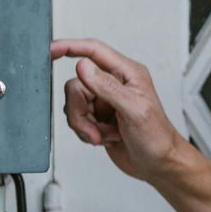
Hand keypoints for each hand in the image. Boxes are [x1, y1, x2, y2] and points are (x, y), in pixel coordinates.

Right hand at [50, 38, 186, 182]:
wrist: (157, 165)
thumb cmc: (156, 137)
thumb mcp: (134, 110)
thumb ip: (107, 87)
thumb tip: (83, 66)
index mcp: (127, 73)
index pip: (94, 51)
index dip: (71, 47)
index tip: (52, 49)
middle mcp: (115, 84)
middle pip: (77, 85)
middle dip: (79, 110)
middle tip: (94, 128)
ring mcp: (105, 101)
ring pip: (74, 103)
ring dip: (84, 124)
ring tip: (103, 135)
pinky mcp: (98, 118)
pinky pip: (76, 118)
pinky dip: (85, 132)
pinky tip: (103, 137)